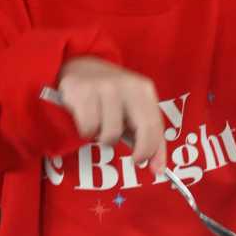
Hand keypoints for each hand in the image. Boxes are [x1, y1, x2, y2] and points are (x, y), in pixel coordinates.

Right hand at [56, 57, 165, 172]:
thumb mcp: (132, 109)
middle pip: (142, 129)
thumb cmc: (110, 97)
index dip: (154, 150)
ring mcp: (104, 87)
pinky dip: (87, 131)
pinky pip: (89, 128)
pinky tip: (85, 119)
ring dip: (105, 138)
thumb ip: (147, 136)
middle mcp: (127, 85)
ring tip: (101, 126)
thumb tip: (157, 168)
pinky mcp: (82, 92)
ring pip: (111, 134)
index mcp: (143, 89)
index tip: (151, 166)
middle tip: (134, 158)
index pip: (155, 125)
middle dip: (140, 151)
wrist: (78, 67)